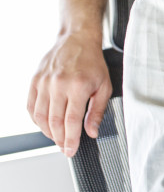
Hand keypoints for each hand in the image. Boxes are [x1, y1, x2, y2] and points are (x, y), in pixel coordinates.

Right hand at [27, 33, 110, 156]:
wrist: (77, 40)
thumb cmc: (93, 63)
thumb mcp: (104, 86)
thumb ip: (97, 111)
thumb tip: (92, 132)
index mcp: (79, 86)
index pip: (71, 121)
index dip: (70, 140)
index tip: (71, 151)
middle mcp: (59, 85)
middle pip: (55, 121)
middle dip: (59, 139)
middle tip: (65, 147)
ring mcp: (44, 82)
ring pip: (40, 116)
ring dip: (47, 132)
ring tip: (57, 138)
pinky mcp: (35, 81)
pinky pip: (30, 106)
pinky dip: (36, 120)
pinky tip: (45, 125)